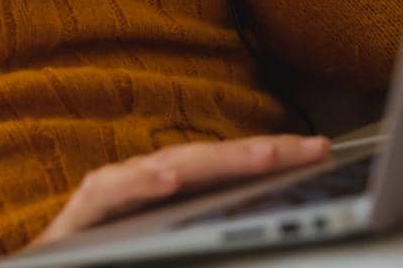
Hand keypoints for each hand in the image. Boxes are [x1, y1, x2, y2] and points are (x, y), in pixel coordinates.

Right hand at [22, 134, 331, 252]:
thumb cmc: (109, 267)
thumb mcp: (173, 255)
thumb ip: (209, 241)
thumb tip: (264, 234)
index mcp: (170, 199)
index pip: (227, 172)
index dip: (273, 159)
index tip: (322, 154)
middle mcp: (142, 187)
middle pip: (208, 163)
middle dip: (262, 152)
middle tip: (312, 148)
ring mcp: (111, 196)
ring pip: (167, 168)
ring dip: (216, 161)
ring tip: (262, 156)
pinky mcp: (81, 215)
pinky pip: (112, 195)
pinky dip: (140, 184)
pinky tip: (169, 180)